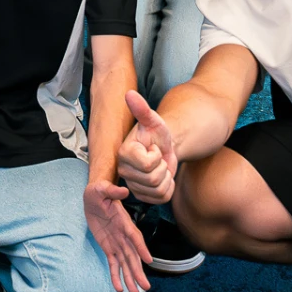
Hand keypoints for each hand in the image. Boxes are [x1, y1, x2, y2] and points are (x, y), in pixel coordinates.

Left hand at [83, 180, 151, 291]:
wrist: (94, 196)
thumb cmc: (99, 191)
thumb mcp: (102, 188)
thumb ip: (112, 191)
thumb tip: (123, 191)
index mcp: (123, 222)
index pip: (133, 236)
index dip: (141, 247)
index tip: (148, 260)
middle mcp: (123, 235)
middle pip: (132, 255)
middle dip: (138, 270)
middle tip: (145, 287)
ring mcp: (116, 242)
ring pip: (125, 263)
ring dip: (130, 277)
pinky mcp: (108, 247)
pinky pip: (113, 263)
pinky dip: (115, 275)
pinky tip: (119, 288)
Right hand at [117, 90, 178, 204]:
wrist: (164, 148)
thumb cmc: (157, 134)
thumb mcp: (153, 121)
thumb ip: (141, 109)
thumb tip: (129, 93)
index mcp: (124, 154)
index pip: (147, 164)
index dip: (157, 156)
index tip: (153, 148)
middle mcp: (124, 172)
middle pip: (153, 179)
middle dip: (163, 167)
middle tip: (158, 157)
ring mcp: (132, 186)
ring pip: (158, 190)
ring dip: (166, 177)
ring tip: (160, 166)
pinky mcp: (142, 197)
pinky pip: (162, 198)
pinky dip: (168, 187)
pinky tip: (162, 176)